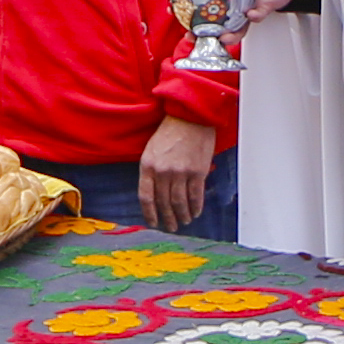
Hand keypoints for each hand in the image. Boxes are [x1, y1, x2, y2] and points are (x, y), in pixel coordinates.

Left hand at [137, 112, 218, 229]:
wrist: (190, 117)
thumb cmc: (170, 132)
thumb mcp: (152, 150)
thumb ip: (152, 171)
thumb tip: (156, 194)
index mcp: (147, 166)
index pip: (146, 197)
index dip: (150, 213)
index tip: (154, 223)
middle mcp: (162, 172)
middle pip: (163, 202)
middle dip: (167, 218)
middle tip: (172, 227)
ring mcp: (180, 172)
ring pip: (179, 202)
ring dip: (182, 215)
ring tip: (184, 221)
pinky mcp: (197, 171)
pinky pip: (195, 195)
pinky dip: (196, 207)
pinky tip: (196, 212)